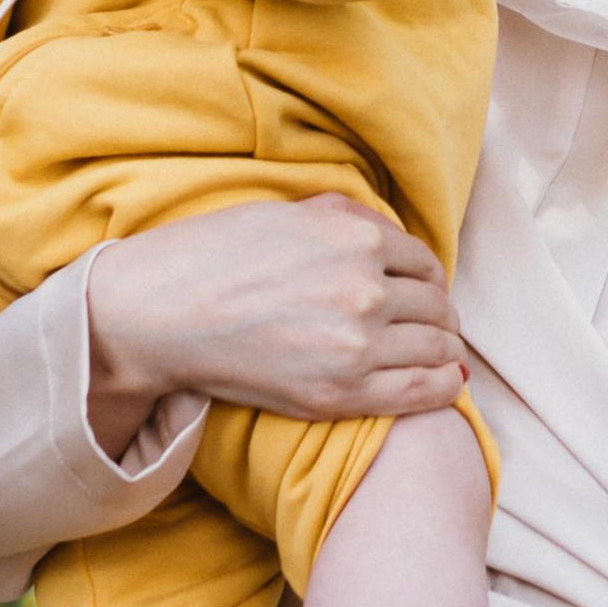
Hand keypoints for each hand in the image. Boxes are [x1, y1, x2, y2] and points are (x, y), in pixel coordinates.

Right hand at [84, 195, 467, 454]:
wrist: (159, 314)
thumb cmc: (213, 256)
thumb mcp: (287, 213)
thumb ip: (348, 219)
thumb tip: (394, 235)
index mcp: (355, 238)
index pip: (424, 262)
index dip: (430, 280)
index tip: (426, 293)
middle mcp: (364, 288)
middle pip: (436, 306)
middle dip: (440, 316)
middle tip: (438, 328)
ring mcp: (355, 344)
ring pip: (436, 347)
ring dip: (446, 350)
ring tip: (442, 356)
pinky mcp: (339, 393)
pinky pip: (421, 391)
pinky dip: (444, 387)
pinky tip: (448, 385)